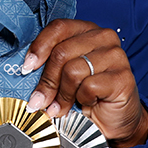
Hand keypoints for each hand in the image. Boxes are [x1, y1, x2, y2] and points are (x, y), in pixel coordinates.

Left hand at [22, 19, 147, 147]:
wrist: (114, 119)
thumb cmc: (87, 94)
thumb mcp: (64, 74)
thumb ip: (50, 65)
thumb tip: (26, 69)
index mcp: (87, 30)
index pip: (59, 28)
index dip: (39, 47)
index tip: (27, 68)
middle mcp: (104, 37)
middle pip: (61, 52)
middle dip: (47, 81)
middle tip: (40, 101)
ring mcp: (116, 55)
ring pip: (73, 71)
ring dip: (62, 95)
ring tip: (61, 107)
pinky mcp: (122, 77)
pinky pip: (89, 86)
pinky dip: (81, 99)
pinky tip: (86, 103)